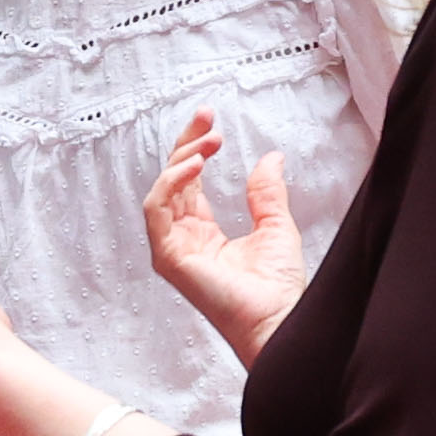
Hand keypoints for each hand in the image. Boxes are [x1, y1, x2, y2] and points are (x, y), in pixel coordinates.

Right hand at [140, 108, 304, 359]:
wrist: (279, 319)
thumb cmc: (278, 289)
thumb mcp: (276, 225)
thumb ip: (266, 192)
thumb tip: (270, 159)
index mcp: (203, 233)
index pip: (189, 181)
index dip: (195, 148)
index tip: (210, 121)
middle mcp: (183, 239)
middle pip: (172, 180)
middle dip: (185, 143)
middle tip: (205, 116)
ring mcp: (173, 248)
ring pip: (161, 191)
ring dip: (181, 160)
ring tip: (208, 141)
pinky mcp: (168, 257)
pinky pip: (156, 211)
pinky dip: (170, 184)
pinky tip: (194, 166)